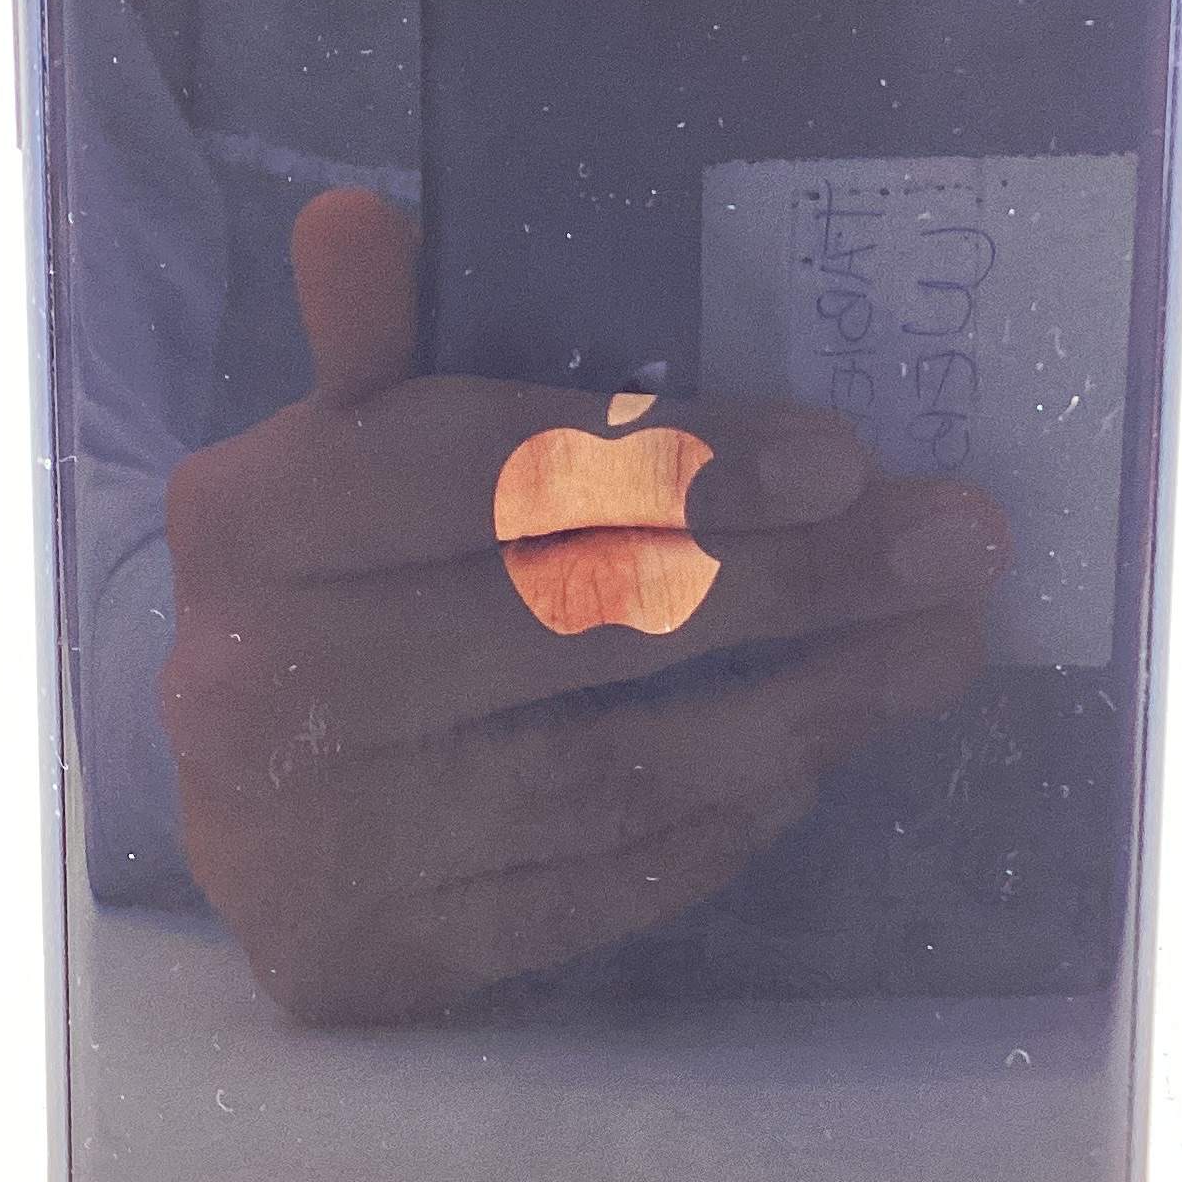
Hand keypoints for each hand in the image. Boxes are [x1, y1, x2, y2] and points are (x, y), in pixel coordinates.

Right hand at [158, 187, 1006, 1021]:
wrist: (229, 805)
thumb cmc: (324, 588)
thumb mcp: (340, 449)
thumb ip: (379, 346)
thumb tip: (351, 222)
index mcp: (249, 520)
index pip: (486, 476)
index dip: (674, 466)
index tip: (843, 458)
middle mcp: (259, 684)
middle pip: (573, 621)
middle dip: (792, 582)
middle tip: (952, 548)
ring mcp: (314, 843)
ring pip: (606, 770)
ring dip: (799, 711)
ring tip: (931, 654)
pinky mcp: (378, 960)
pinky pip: (590, 890)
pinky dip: (715, 829)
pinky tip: (807, 767)